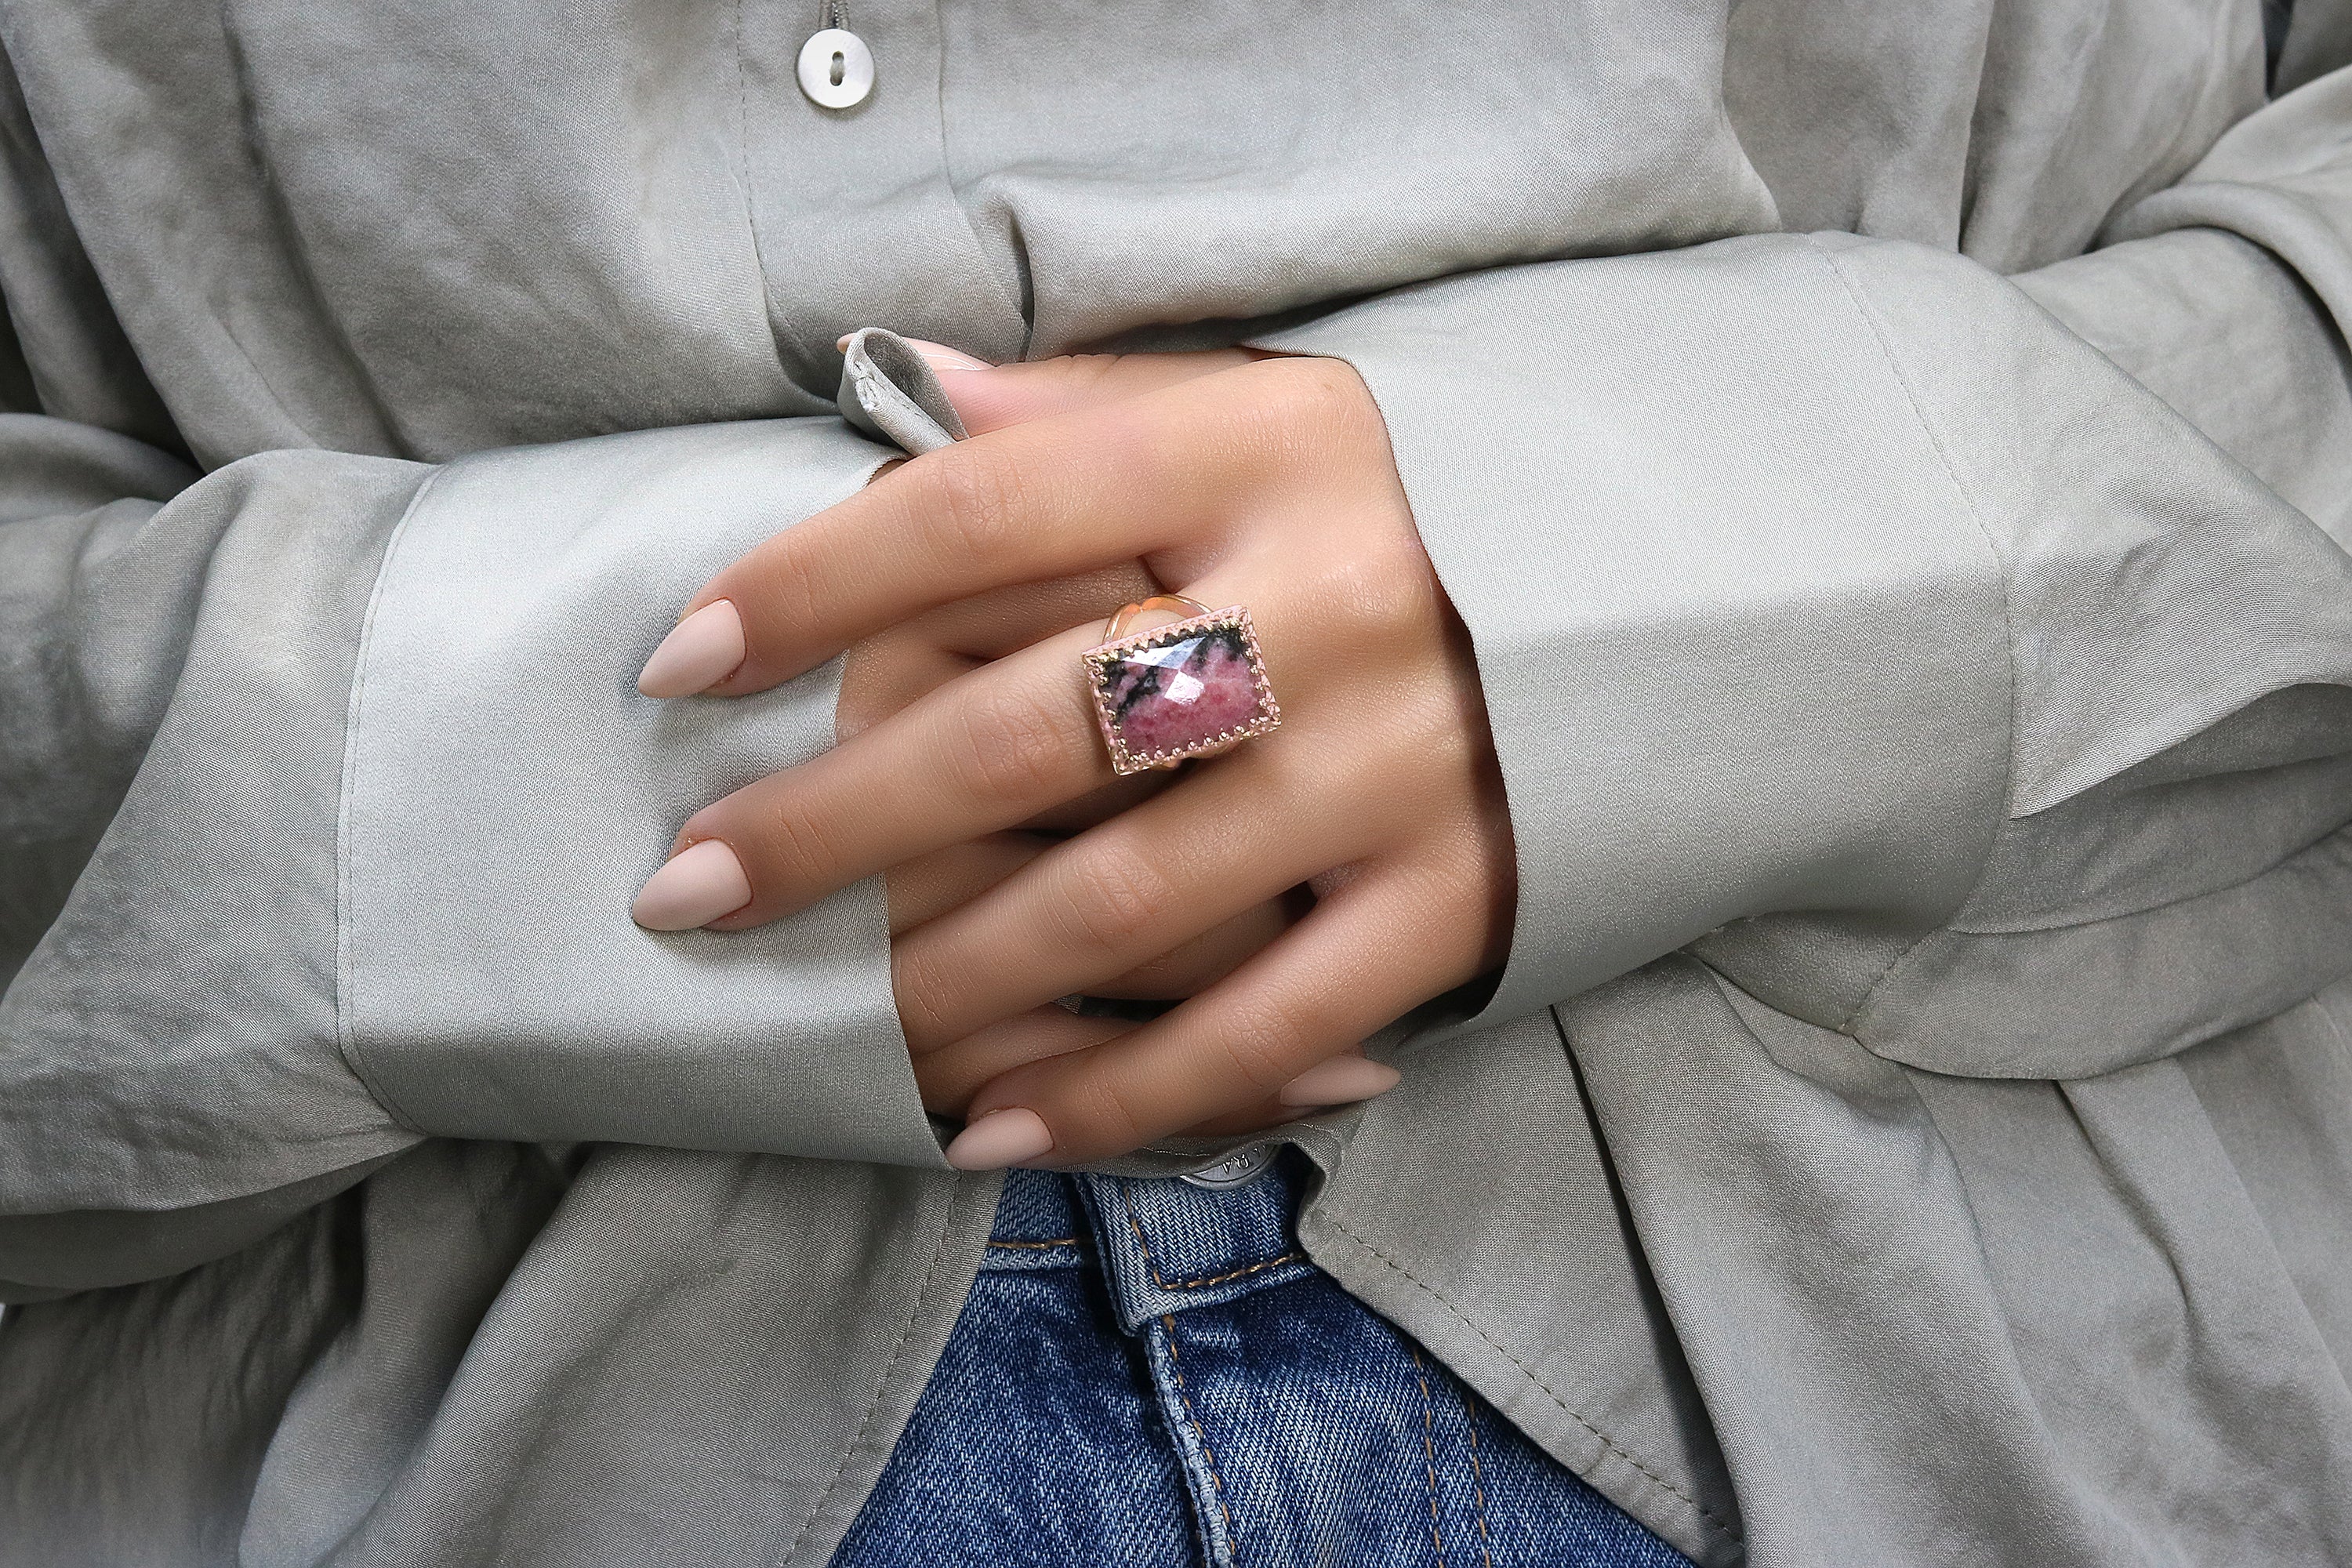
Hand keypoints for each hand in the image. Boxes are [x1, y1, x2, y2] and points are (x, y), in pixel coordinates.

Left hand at [632, 347, 1513, 1166]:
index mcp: (1262, 452)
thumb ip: (1088, 406)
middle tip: (688, 889)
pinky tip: (992, 1130)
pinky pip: (1260, 1025)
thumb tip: (898, 387)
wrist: (1703, 588)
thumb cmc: (1424, 500)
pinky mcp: (1456, 901)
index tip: (679, 662)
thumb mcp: (1279, 406)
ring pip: (1126, 897)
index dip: (811, 583)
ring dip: (947, 978)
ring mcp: (1399, 766)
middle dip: (834, 820)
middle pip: (1028, 725)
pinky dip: (1119, 1092)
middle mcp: (1328, 605)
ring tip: (819, 1024)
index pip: (986, 508)